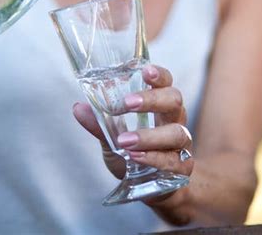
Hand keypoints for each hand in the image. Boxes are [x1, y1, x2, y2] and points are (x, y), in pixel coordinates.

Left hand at [73, 64, 193, 182]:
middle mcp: (175, 120)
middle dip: (152, 99)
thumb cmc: (135, 155)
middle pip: (174, 100)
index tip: (145, 71)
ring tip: (125, 141)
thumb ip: (100, 124)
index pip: (166, 82)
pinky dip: (154, 158)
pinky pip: (174, 161)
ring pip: (176, 132)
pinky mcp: (183, 168)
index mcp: (160, 106)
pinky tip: (136, 157)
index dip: (159, 75)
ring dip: (149, 135)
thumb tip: (78, 108)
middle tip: (128, 103)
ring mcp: (182, 144)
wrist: (155, 190)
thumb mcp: (113, 139)